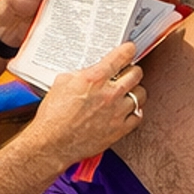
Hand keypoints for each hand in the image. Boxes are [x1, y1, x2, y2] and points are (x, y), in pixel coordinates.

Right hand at [31, 42, 146, 168]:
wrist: (52, 143)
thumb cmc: (53, 115)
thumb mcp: (63, 82)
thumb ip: (82, 73)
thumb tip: (90, 70)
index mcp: (95, 78)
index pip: (122, 56)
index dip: (128, 50)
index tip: (129, 50)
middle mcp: (109, 93)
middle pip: (136, 73)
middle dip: (132, 69)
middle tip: (127, 72)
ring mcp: (116, 112)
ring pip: (140, 94)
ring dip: (135, 91)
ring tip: (128, 92)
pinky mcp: (118, 130)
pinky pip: (138, 116)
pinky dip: (135, 112)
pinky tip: (127, 110)